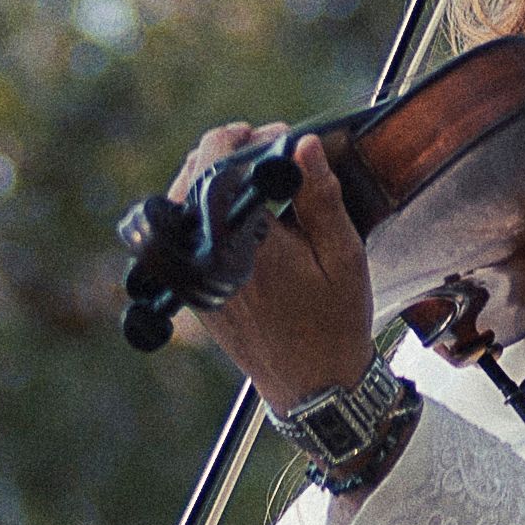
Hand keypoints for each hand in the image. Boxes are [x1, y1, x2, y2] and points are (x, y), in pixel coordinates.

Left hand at [199, 127, 380, 416]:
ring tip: (255, 177)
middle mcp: (207, 261)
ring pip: (181, 209)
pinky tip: (242, 212)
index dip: (238, 138)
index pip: (214, 167)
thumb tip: (305, 146)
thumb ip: (320, 198)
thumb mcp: (342, 255)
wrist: (314, 387)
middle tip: (268, 151)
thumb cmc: (335, 322)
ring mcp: (194, 279)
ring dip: (212, 182)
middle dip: (224, 154)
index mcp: (243, 245)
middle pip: (189, 181)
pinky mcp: (193, 293)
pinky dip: (207, 214)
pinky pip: (185, 239)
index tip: (273, 136)